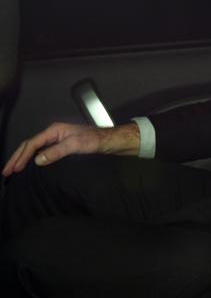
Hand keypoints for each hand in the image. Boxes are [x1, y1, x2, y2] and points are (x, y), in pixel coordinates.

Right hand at [1, 122, 140, 176]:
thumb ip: (56, 152)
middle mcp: (53, 133)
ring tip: (12, 171)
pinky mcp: (60, 145)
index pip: (32, 144)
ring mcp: (56, 139)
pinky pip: (41, 152)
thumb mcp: (75, 145)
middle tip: (6, 173)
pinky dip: (32, 159)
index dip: (21, 157)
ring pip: (34, 148)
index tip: (14, 170)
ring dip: (22, 159)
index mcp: (54, 130)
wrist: (108, 141)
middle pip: (29, 145)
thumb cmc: (93, 141)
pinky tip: (28, 167)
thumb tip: (37, 160)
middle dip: (16, 158)